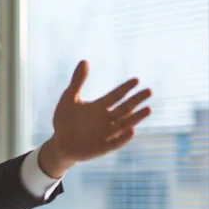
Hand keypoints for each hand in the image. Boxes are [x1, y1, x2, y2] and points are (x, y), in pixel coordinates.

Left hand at [39, 60, 152, 177]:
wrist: (59, 144)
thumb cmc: (64, 120)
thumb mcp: (68, 99)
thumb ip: (77, 81)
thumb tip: (84, 60)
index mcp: (100, 107)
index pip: (116, 95)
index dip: (125, 88)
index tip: (136, 80)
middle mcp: (106, 119)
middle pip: (124, 108)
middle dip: (136, 100)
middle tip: (148, 91)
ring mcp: (106, 134)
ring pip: (124, 124)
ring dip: (136, 117)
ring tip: (148, 109)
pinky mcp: (102, 147)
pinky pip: (115, 142)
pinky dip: (123, 137)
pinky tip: (131, 130)